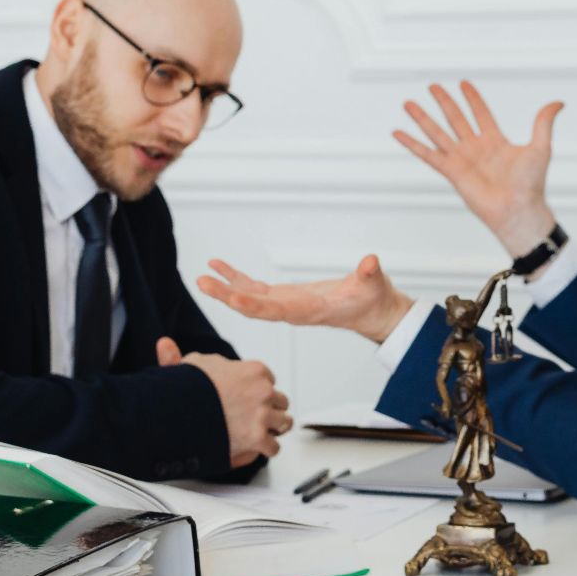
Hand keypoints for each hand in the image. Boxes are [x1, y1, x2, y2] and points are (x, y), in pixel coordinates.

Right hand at [158, 337, 288, 464]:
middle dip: (270, 408)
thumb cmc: (185, 390)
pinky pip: (274, 446)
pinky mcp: (257, 439)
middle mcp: (262, 391)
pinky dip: (266, 449)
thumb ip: (188, 358)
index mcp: (254, 371)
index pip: (269, 379)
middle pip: (280, 401)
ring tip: (262, 432)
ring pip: (283, 423)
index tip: (249, 395)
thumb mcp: (188, 366)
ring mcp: (261, 416)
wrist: (180, 413)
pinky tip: (257, 448)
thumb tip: (165, 344)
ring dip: (273, 428)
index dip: (258, 388)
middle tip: (257, 416)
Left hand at [197, 255, 414, 344]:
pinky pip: (254, 288)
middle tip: (202, 282)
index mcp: (309, 311)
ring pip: (249, 298)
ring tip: (202, 276)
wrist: (371, 313)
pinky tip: (219, 267)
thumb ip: (370, 275)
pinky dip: (236, 278)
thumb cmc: (372, 301)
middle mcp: (291, 312)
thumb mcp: (374, 286)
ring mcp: (285, 305)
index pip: (276, 311)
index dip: (254, 305)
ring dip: (224, 288)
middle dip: (226, 296)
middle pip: (253, 306)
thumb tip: (371, 262)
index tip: (232, 298)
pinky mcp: (284, 297)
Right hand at [393, 81, 563, 260]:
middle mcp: (476, 148)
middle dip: (444, 102)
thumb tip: (558, 102)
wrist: (519, 209)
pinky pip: (428, 155)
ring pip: (438, 133)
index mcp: (495, 141)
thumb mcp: (540, 147)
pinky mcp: (451, 172)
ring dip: (423, 118)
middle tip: (432, 86)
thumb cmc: (531, 184)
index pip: (481, 113)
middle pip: (455, 119)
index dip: (473, 99)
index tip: (463, 83)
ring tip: (408, 103)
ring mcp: (462, 160)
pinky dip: (412, 144)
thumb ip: (543, 122)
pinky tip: (398, 133)